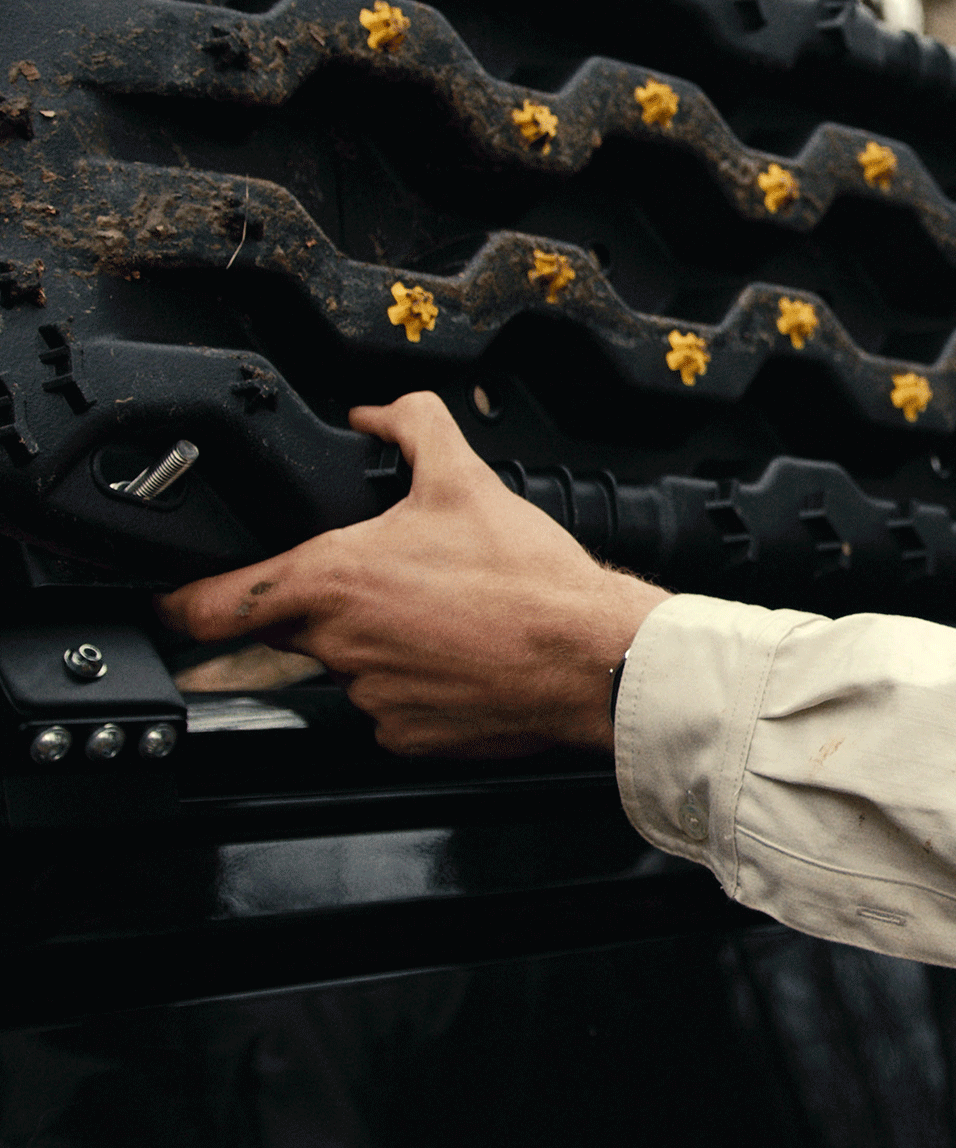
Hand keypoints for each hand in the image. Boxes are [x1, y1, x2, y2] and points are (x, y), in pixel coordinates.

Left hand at [158, 393, 668, 756]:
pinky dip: (414, 685)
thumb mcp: (466, 478)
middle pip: (288, 629)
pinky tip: (459, 657)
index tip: (176, 599)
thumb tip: (379, 412)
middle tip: (384, 583)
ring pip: (346, 667)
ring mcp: (369, 699)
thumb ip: (411, 428)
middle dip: (319, 606)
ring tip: (443, 617)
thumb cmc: (528, 579)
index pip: (208, 606)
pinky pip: (388, 708)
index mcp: (333, 580)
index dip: (180, 601)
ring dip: (376, 644)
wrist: (587, 655)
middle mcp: (338, 646)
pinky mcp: (404, 735)